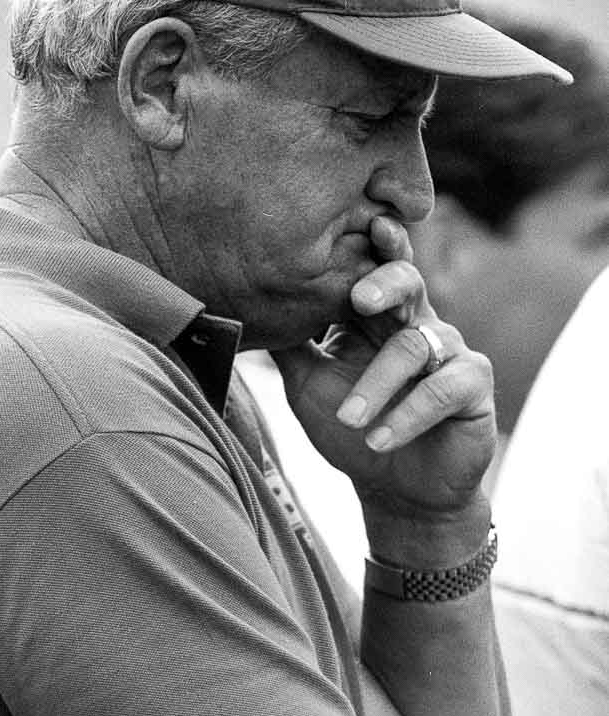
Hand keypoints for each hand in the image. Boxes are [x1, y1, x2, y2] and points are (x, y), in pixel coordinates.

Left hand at [272, 216, 496, 523]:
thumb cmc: (352, 431)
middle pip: (408, 282)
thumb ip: (288, 345)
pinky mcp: (472, 386)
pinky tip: (379, 440)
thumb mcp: (307, 385)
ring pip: (414, 346)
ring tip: (349, 420)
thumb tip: (244, 306)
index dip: (372, 246)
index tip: (363, 225)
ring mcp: (450, 351)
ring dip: (378, 386)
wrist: (396, 491)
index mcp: (377, 316)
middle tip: (359, 299)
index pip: (373, 269)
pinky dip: (408, 414)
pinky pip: (442, 389)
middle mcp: (416, 322)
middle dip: (385, 282)